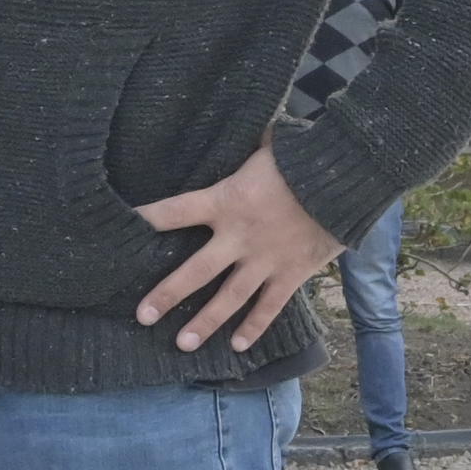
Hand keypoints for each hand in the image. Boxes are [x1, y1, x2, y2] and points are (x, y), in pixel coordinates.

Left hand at [134, 143, 336, 354]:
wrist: (346, 179)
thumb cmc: (305, 158)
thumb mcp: (269, 147)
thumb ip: (252, 144)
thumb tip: (252, 122)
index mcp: (226, 201)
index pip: (175, 211)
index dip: (147, 219)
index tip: (123, 228)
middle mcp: (239, 236)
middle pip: (195, 272)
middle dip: (166, 295)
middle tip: (142, 316)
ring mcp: (265, 259)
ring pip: (228, 299)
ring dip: (205, 324)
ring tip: (182, 344)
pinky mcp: (291, 273)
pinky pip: (269, 306)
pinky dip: (255, 327)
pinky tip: (238, 346)